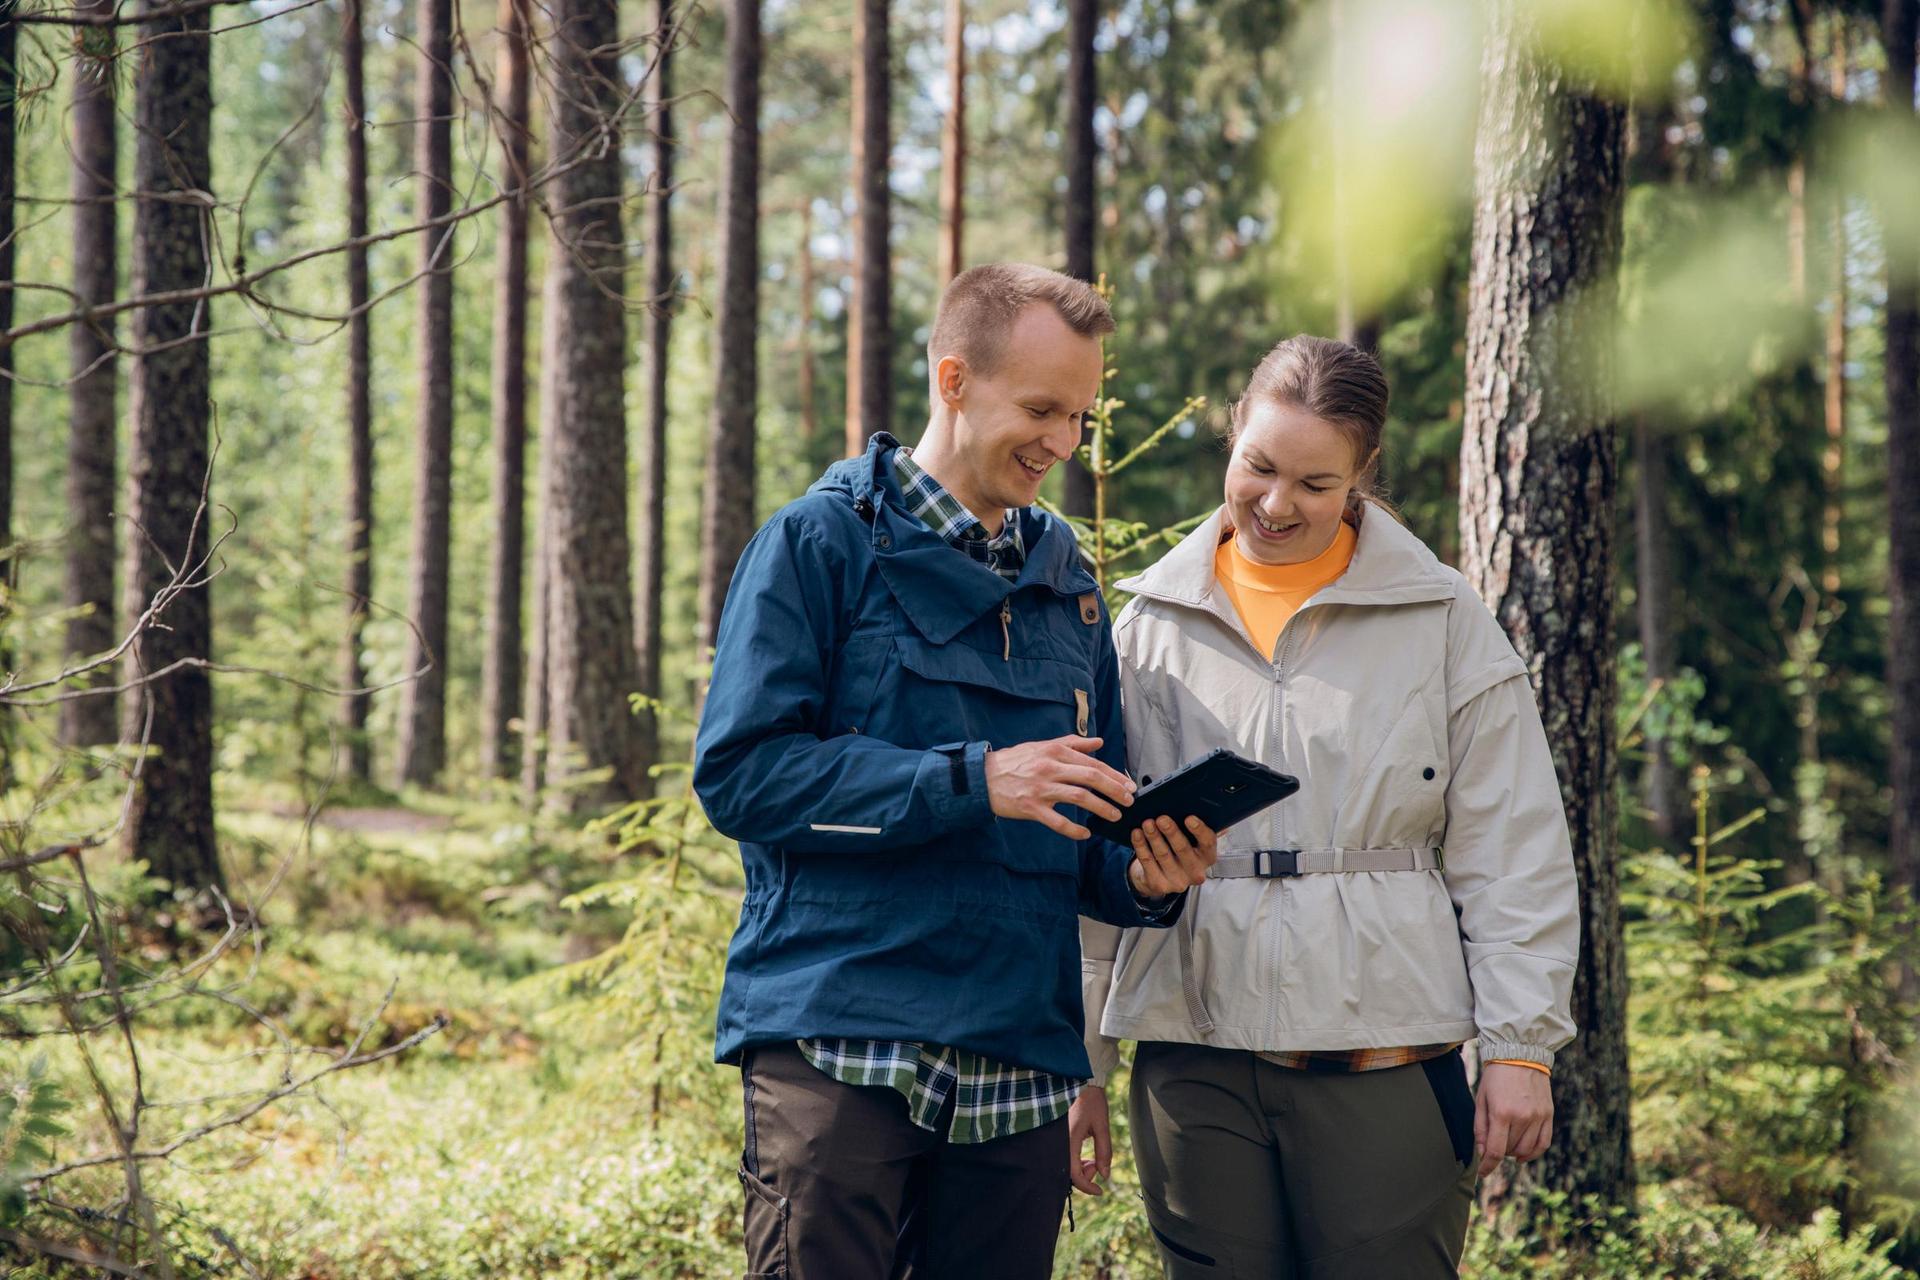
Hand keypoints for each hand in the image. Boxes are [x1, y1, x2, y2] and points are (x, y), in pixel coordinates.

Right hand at [986, 736, 1135, 840]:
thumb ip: (1072, 743)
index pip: (1092, 763)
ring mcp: (1041, 788)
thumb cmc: (1015, 761)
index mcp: (1055, 752)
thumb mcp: (1042, 746)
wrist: (983, 777)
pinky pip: (1058, 821)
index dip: (1114, 775)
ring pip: (1079, 798)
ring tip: (1114, 816)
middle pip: (1091, 778)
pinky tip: (1086, 833)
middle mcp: (1050, 768)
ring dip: (1101, 808)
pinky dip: (1074, 829)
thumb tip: (1098, 742)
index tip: (1129, 785)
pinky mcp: (1031, 807)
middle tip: (1128, 801)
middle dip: (1114, 790)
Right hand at [1068, 1085, 1111, 1194]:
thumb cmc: (1091, 1101)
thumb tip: (1105, 1174)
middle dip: (1085, 1176)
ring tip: (1094, 1161)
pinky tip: (1086, 1157)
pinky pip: (1064, 1157)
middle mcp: (1059, 1142)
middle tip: (1098, 1166)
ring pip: (1066, 1166)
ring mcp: (1056, 1140)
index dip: (1087, 1187)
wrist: (1080, 1082)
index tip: (1100, 1191)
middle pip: (1068, 1173)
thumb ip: (1104, 1151)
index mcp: (1068, 1139)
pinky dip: (1076, 1162)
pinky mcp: (1057, 1138)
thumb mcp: (1102, 1126)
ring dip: (1081, 1169)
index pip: (1074, 1174)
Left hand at [1127, 815, 1220, 895]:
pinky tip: (1137, 834)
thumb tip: (1210, 810)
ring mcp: (1178, 881)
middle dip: (1171, 832)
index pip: (1208, 842)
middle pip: (1183, 849)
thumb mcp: (1193, 843)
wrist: (1161, 878)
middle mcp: (1196, 871)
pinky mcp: (1160, 885)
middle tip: (1161, 818)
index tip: (1189, 818)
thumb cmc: (1179, 853)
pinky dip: (1141, 846)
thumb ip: (1200, 829)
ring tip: (1147, 823)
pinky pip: (1148, 862)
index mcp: (1207, 856)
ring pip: (1163, 854)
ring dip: (1154, 837)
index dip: (1199, 830)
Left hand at [1474, 1062, 1553, 1175]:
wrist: (1520, 1054)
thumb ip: (1481, 1128)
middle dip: (1498, 1152)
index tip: (1482, 1174)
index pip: (1495, 1150)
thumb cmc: (1496, 1077)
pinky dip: (1533, 1153)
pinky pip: (1543, 1143)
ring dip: (1513, 1152)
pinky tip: (1522, 1155)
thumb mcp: (1481, 1099)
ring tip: (1506, 1143)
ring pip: (1526, 1149)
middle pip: (1510, 1150)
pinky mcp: (1549, 1115)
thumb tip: (1482, 1153)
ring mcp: (1538, 1116)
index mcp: (1502, 1112)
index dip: (1487, 1166)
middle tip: (1491, 1143)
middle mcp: (1522, 1117)